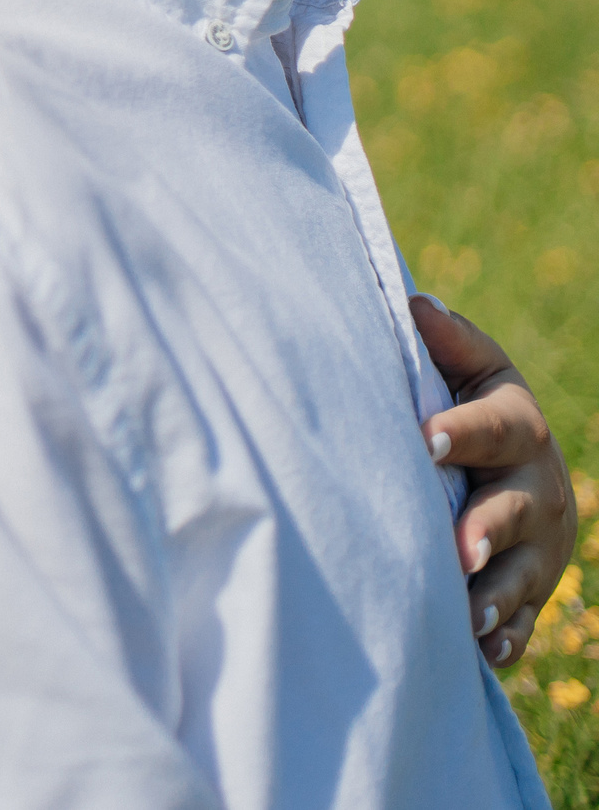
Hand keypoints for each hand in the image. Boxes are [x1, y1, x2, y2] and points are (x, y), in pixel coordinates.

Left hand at [413, 296, 575, 669]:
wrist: (509, 471)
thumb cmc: (465, 412)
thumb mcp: (469, 374)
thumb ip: (447, 345)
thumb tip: (415, 303)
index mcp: (516, 426)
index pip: (496, 426)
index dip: (463, 431)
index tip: (425, 440)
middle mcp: (537, 487)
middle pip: (517, 508)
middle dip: (487, 528)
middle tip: (457, 549)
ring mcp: (539, 547)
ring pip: (523, 575)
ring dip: (496, 595)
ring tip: (467, 614)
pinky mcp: (530, 594)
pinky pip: (522, 624)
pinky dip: (504, 640)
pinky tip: (482, 652)